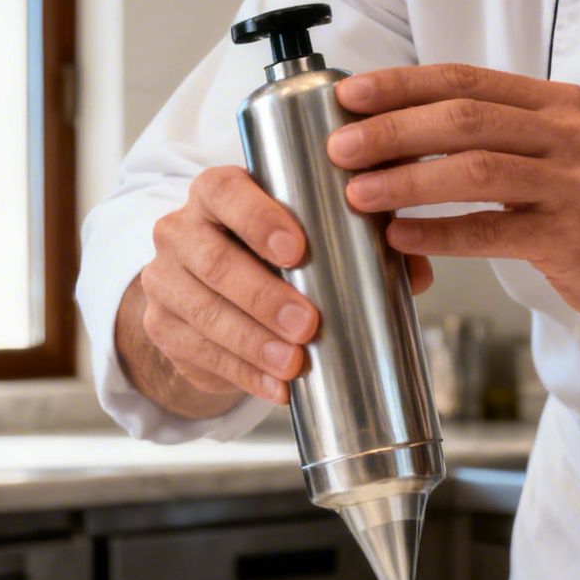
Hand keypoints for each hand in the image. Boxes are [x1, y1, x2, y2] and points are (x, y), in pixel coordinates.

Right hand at [118, 165, 433, 411]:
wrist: (206, 287)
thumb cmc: (270, 251)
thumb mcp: (312, 232)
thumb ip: (364, 238)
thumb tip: (417, 270)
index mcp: (218, 192)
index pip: (226, 192)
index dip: (258, 219)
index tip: (297, 249)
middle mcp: (182, 229)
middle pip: (214, 261)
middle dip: (262, 296)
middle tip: (308, 323)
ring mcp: (165, 279)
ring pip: (202, 312)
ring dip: (251, 342)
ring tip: (293, 364)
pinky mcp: (162, 327)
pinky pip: (199, 353)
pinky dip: (242, 374)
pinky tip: (275, 387)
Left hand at [328, 64, 579, 336]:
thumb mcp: (562, 156)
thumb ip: (501, 139)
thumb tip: (405, 137)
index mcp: (558, 105)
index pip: (466, 80)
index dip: (403, 85)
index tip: (350, 96)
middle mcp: (569, 134)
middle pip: (463, 118)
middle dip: (392, 129)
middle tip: (340, 147)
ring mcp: (574, 184)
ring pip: (474, 170)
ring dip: (407, 180)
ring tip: (357, 192)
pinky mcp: (572, 236)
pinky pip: (493, 230)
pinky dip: (440, 234)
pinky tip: (402, 237)